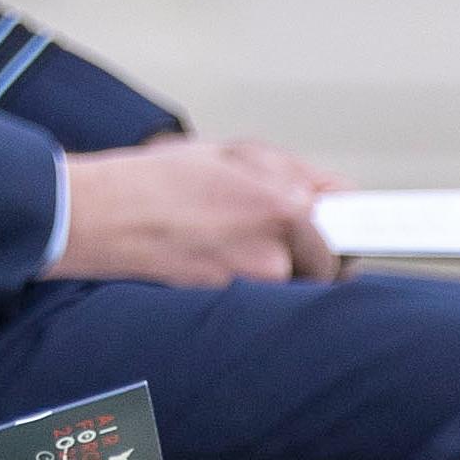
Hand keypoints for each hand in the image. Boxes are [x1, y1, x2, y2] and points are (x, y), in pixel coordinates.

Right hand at [44, 134, 344, 287]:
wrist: (101, 217)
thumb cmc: (159, 179)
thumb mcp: (234, 152)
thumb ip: (294, 173)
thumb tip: (334, 192)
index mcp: (285, 205)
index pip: (348, 230)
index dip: (347, 232)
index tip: (358, 237)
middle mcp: (276, 253)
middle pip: (326, 267)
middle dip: (310, 253)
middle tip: (273, 234)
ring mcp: (251, 285)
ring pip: (289, 284)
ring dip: (275, 269)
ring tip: (231, 242)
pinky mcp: (226, 306)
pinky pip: (257, 300)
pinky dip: (245, 285)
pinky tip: (213, 259)